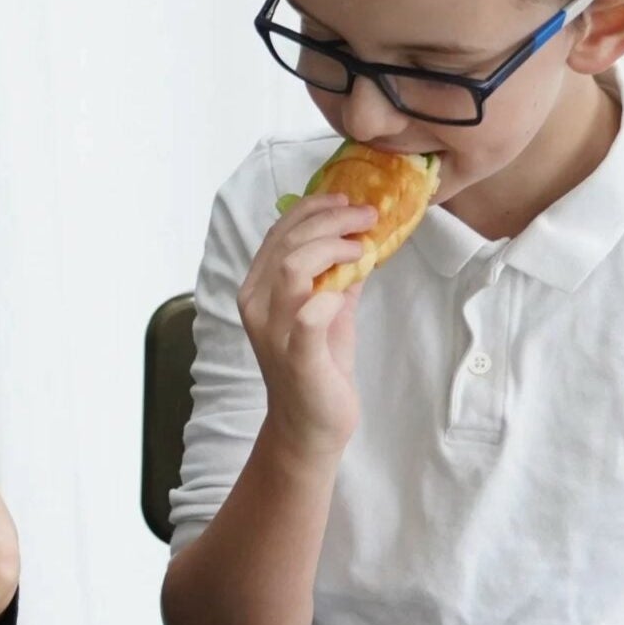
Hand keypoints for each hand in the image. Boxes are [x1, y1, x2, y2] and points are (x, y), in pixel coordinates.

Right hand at [238, 193, 378, 456]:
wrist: (309, 425)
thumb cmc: (318, 366)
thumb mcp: (329, 309)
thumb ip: (338, 275)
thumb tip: (362, 235)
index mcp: (258, 291)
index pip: (278, 234)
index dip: (312, 208)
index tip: (346, 199)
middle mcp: (257, 307)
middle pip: (287, 244)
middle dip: (331, 220)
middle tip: (366, 216)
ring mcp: (274, 333)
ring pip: (291, 268)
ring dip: (332, 247)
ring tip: (361, 246)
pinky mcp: (297, 357)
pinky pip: (308, 317)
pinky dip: (330, 296)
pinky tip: (351, 284)